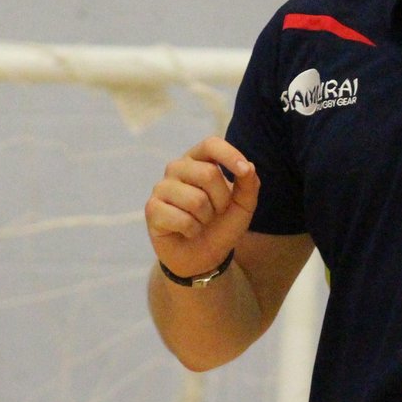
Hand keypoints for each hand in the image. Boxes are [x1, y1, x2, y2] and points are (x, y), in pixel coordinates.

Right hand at [145, 136, 259, 277]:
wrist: (203, 257)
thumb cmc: (222, 225)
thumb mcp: (243, 206)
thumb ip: (249, 185)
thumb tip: (249, 166)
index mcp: (199, 160)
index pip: (211, 144)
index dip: (229, 155)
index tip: (244, 171)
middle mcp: (177, 168)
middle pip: (208, 173)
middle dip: (222, 200)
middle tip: (217, 212)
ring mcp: (162, 187)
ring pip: (195, 199)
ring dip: (206, 218)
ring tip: (201, 222)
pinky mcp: (152, 209)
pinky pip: (181, 218)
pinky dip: (192, 230)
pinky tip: (187, 231)